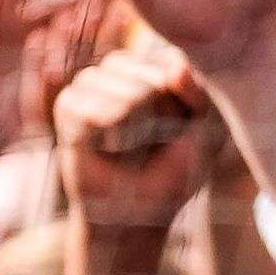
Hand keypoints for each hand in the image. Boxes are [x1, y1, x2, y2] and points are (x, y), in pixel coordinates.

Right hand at [54, 41, 217, 234]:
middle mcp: (126, 66)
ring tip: (129, 146)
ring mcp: (94, 81)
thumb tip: (176, 65)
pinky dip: (105, 139)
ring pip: (127, 100)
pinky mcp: (68, 104)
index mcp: (162, 64)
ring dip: (135, 136)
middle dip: (161, 125)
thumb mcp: (207, 133)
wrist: (136, 210)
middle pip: (152, 85)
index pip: (177, 70)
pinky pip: (90, 114)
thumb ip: (200, 95)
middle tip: (152, 144)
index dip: (184, 109)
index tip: (182, 130)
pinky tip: (107, 148)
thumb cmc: (175, 169)